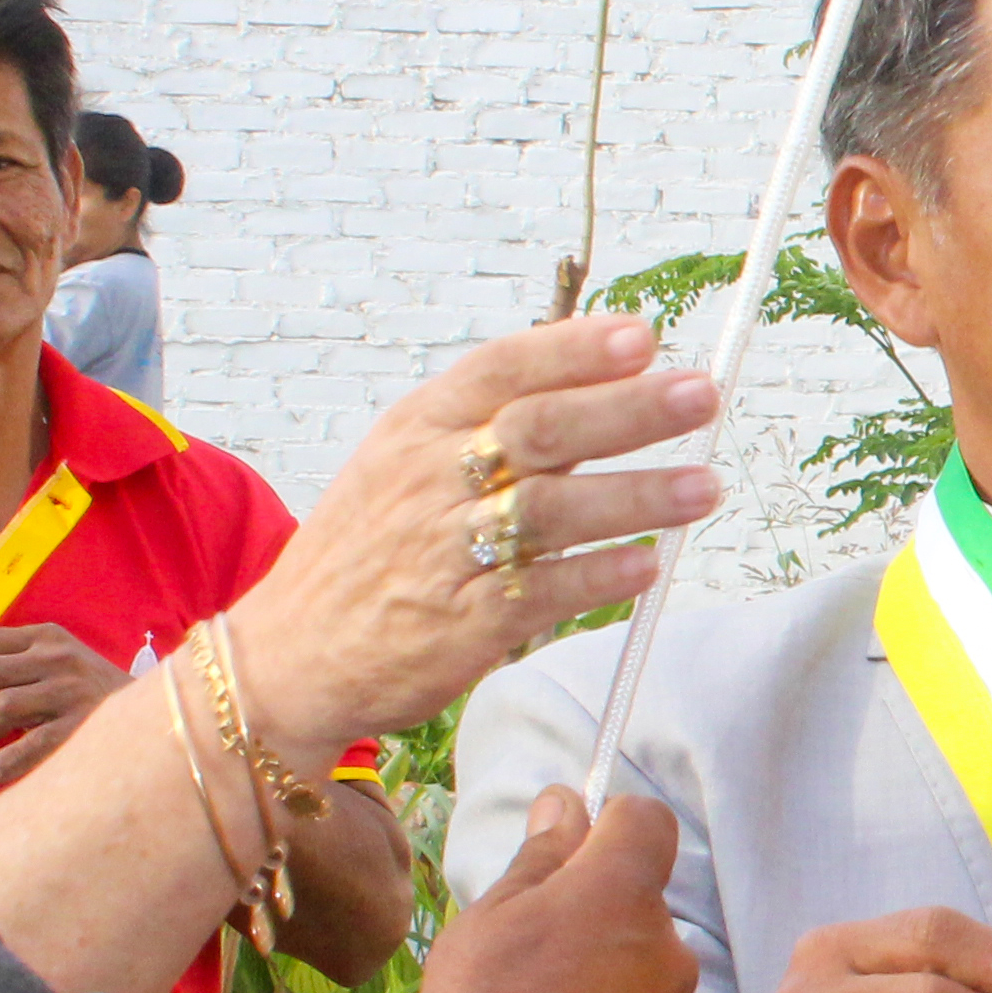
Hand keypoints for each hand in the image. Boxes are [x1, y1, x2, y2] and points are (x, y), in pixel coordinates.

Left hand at [0, 622, 126, 792]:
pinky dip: (5, 760)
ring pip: (2, 706)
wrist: (158, 715)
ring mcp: (74, 690)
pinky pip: (35, 743)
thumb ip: (13, 667)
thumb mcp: (56, 665)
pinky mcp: (87, 725)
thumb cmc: (90, 696)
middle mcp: (58, 657)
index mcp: (46, 637)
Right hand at [238, 318, 724, 756]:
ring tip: (703, 487)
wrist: (288, 656)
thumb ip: (488, 423)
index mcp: (417, 427)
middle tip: (702, 396)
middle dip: (628, 410)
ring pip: (551, 509)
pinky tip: (646, 565)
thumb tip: (605, 380)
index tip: (645, 336)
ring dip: (635, 495)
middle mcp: (428, 479)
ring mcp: (443, 552)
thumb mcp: (403, 462)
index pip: (501, 369)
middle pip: (540, 430)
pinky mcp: (459, 625)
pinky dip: (597, 576)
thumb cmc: (369, 550)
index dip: (574, 349)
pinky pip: (541, 592)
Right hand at [415, 787, 692, 992]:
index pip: (646, 821)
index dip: (608, 827)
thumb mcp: (491, 920)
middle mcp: (668, 945)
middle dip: (595, 917)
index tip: (568, 854)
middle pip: (638, 905)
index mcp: (622, 893)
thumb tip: (566, 803)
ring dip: (605, 978)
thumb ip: (539, 860)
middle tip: (529, 960)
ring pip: (642, 970)